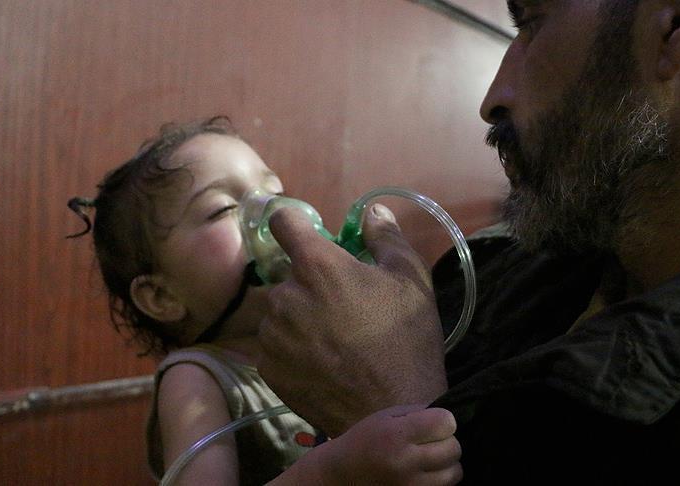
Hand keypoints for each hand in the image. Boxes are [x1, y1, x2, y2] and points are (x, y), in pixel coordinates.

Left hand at [258, 204, 447, 435]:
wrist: (393, 414)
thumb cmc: (406, 341)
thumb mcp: (411, 280)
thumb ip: (386, 237)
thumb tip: (372, 211)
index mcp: (316, 264)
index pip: (283, 220)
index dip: (295, 222)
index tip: (308, 234)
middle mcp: (284, 294)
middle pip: (287, 273)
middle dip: (310, 282)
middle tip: (342, 306)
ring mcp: (272, 334)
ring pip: (280, 311)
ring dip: (298, 316)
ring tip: (333, 340)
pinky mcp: (268, 368)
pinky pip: (275, 345)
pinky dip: (292, 348)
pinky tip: (322, 362)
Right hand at [315, 405, 462, 485]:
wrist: (342, 475)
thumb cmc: (366, 439)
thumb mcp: (386, 416)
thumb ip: (419, 413)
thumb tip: (450, 418)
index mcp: (396, 435)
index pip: (446, 423)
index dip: (443, 420)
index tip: (433, 422)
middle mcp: (405, 463)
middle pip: (454, 448)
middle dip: (447, 441)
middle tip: (432, 441)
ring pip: (455, 472)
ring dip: (447, 463)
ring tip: (430, 459)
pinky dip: (440, 480)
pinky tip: (425, 473)